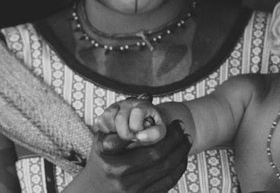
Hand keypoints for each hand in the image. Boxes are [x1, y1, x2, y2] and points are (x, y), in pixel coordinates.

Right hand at [66, 120, 189, 192]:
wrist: (92, 192)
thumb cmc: (102, 159)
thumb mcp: (103, 138)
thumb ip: (122, 118)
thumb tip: (147, 97)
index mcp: (107, 154)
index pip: (135, 138)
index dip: (159, 131)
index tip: (171, 122)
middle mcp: (117, 172)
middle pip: (156, 154)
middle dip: (175, 139)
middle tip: (182, 128)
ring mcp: (130, 188)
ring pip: (165, 168)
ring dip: (181, 151)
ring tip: (186, 139)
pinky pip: (167, 182)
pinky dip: (178, 167)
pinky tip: (182, 156)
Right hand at [94, 98, 165, 146]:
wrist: (148, 120)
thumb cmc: (153, 126)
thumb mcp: (161, 131)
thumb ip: (155, 133)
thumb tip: (140, 136)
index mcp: (143, 105)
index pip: (136, 114)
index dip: (137, 129)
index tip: (140, 134)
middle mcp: (128, 102)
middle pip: (120, 118)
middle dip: (125, 133)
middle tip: (132, 137)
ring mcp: (116, 105)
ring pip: (107, 118)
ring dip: (114, 130)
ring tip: (125, 132)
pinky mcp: (107, 111)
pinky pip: (100, 121)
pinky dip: (106, 129)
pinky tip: (116, 131)